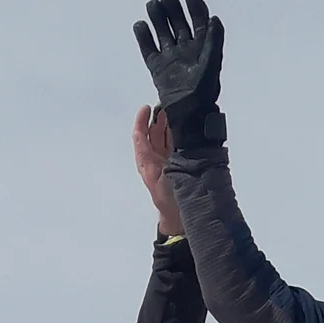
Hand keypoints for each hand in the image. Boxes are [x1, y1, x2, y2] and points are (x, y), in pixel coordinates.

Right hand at [133, 0, 224, 153]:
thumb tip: (214, 18)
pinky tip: (140, 24)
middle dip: (173, 8)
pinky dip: (143, 36)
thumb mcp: (212, 61)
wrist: (189, 112)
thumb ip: (214, 40)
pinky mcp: (157, 67)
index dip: (195, 7)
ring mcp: (170, 57)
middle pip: (178, 23)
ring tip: (153, 5)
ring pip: (162, 32)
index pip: (199, 22)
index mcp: (201, 47)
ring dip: (158, 18)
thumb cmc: (204, 89)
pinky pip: (148, 48)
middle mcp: (185, 49)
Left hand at [133, 105, 184, 233]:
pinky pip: (175, 145)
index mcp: (147, 161)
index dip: (142, 120)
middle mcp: (155, 160)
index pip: (140, 136)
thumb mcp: (157, 174)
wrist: (180, 217)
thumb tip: (160, 134)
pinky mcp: (178, 165)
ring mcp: (167, 162)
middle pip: (153, 133)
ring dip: (168, 125)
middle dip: (157, 119)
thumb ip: (154, 154)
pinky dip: (178, 135)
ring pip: (164, 138)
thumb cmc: (168, 198)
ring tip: (174, 112)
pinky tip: (183, 127)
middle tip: (165, 105)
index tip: (147, 108)